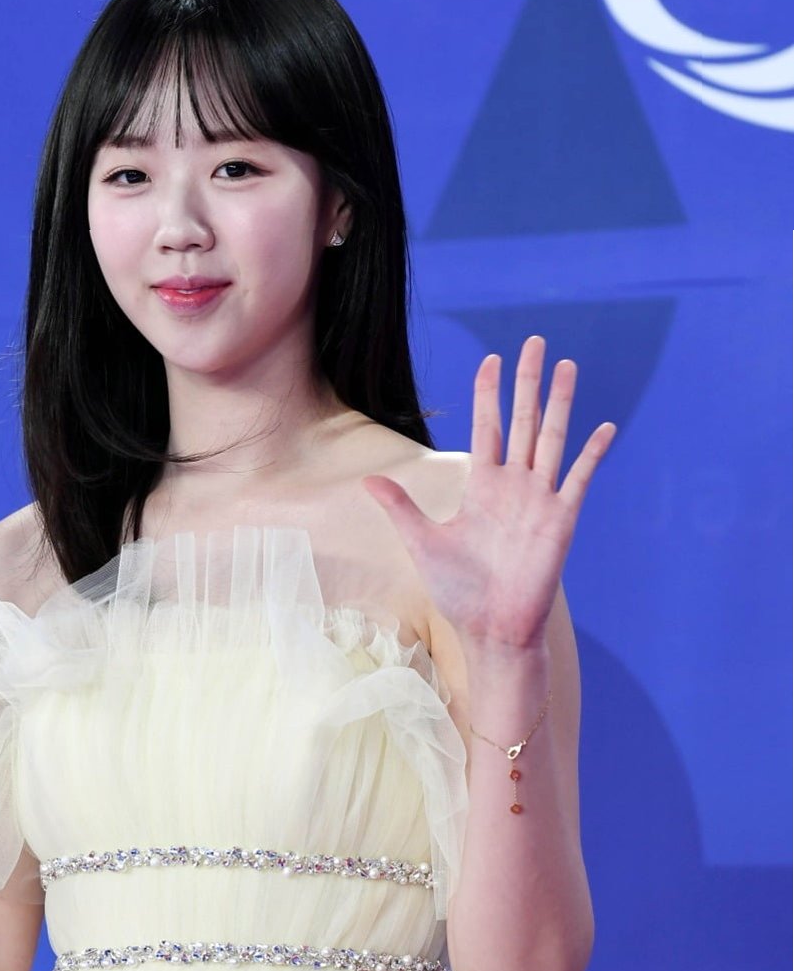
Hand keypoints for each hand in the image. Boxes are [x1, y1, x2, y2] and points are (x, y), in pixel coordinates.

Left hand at [361, 334, 614, 650]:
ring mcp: (540, 500)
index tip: (490, 359)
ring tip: (567, 366)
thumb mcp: (421, 542)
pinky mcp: (561, 520)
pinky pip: (579, 478)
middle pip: (524, 420)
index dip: (489, 393)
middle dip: (527, 381)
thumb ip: (400, 507)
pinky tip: (604, 426)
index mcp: (483, 487)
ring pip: (552, 438)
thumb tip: (366, 479)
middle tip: (533, 342)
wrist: (491, 629)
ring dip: (560, 403)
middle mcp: (514, 486)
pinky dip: (592, 453)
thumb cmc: (458, 592)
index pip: (488, 427)